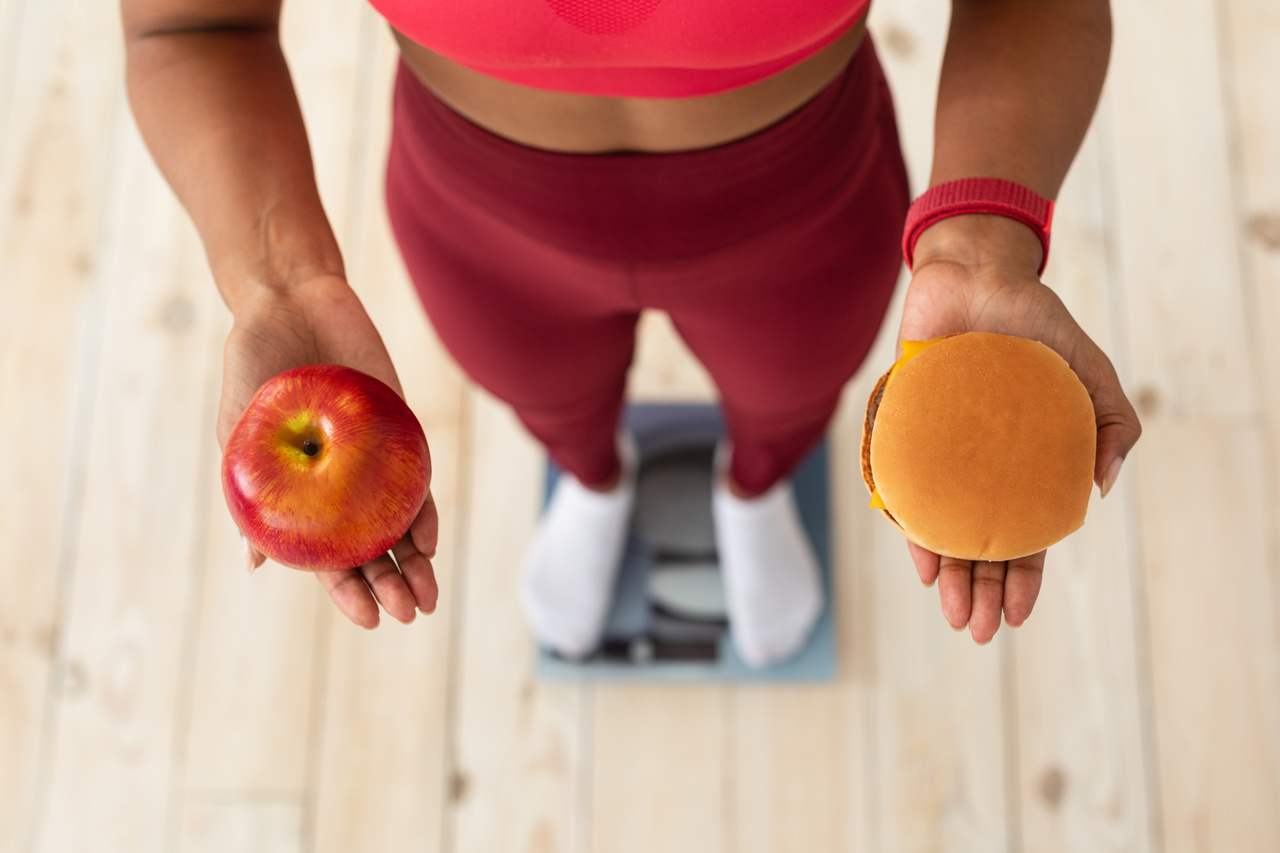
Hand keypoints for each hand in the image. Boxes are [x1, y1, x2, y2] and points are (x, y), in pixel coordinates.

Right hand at [219, 274, 438, 627]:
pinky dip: (424, 509)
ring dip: (415, 560)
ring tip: (428, 594)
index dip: (349, 591)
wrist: (290, 300)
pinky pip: (417, 477)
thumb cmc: (253, 364)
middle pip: (372, 547)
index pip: (329, 558)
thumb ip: (248, 492)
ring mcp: (374, 459)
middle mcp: (341, 484)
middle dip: (391, 584)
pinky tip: (431, 538)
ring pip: (400, 522)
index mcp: (301, 494)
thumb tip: (255, 565)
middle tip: (410, 613)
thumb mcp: (240, 431)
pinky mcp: (399, 428)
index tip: (369, 620)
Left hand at [897, 214, 1140, 643]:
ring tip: (951, 611)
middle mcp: (976, 465)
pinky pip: (901, 485)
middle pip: (976, 540)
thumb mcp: (1089, 372)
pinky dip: (909, 520)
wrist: (976, 272)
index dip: (1020, 577)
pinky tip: (917, 556)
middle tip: (977, 629)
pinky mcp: (900, 429)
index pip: (1021, 533)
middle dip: (978, 590)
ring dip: (945, 572)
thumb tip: (1099, 490)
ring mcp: (937, 450)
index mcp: (1020, 462)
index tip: (1016, 614)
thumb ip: (1109, 425)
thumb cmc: (1034, 323)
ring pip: (939, 524)